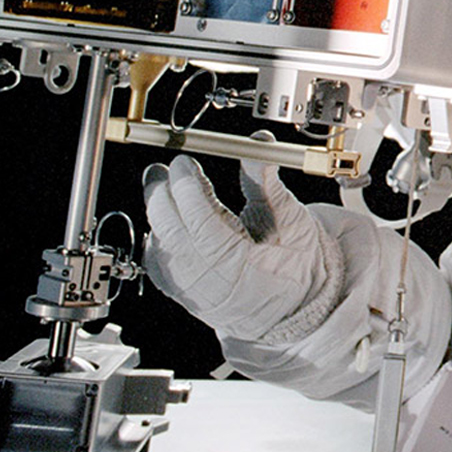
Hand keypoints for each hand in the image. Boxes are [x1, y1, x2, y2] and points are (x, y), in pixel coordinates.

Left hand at [143, 143, 342, 343]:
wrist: (291, 308)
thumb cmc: (296, 269)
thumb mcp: (291, 221)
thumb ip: (266, 182)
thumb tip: (259, 143)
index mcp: (244, 268)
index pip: (201, 223)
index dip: (188, 189)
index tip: (185, 162)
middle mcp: (212, 285)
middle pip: (171, 234)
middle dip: (163, 195)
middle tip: (167, 169)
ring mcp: (192, 292)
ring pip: (158, 247)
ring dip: (157, 213)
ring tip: (162, 186)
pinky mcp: (180, 292)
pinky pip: (155, 262)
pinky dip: (155, 234)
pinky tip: (164, 217)